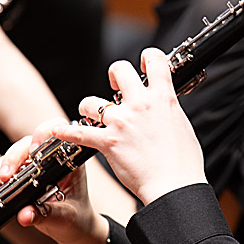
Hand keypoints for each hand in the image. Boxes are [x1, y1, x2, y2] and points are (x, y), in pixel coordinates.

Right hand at [0, 119, 109, 243]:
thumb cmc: (75, 215)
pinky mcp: (17, 175)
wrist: (71, 226)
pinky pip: (0, 172)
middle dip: (12, 159)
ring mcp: (30, 164)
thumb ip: (45, 214)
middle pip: (26, 145)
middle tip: (4, 177)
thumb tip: (24, 215)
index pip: (56, 133)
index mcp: (67, 157)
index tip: (34, 151)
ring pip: (9, 158)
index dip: (43, 134)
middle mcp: (47, 156)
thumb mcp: (64, 216)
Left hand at [52, 47, 206, 205]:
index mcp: (163, 98)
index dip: (147, 57)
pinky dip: (66, 132)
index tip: (143, 65)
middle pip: (119, 70)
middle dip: (114, 74)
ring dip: (90, 107)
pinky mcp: (108, 142)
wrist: (174, 186)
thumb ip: (167, 110)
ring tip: (94, 116)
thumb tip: (162, 106)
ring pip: (92, 101)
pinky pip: (78, 132)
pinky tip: (59, 130)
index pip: (155, 60)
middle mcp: (141, 104)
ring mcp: (122, 122)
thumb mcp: (181, 124)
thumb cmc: (184, 161)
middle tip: (116, 86)